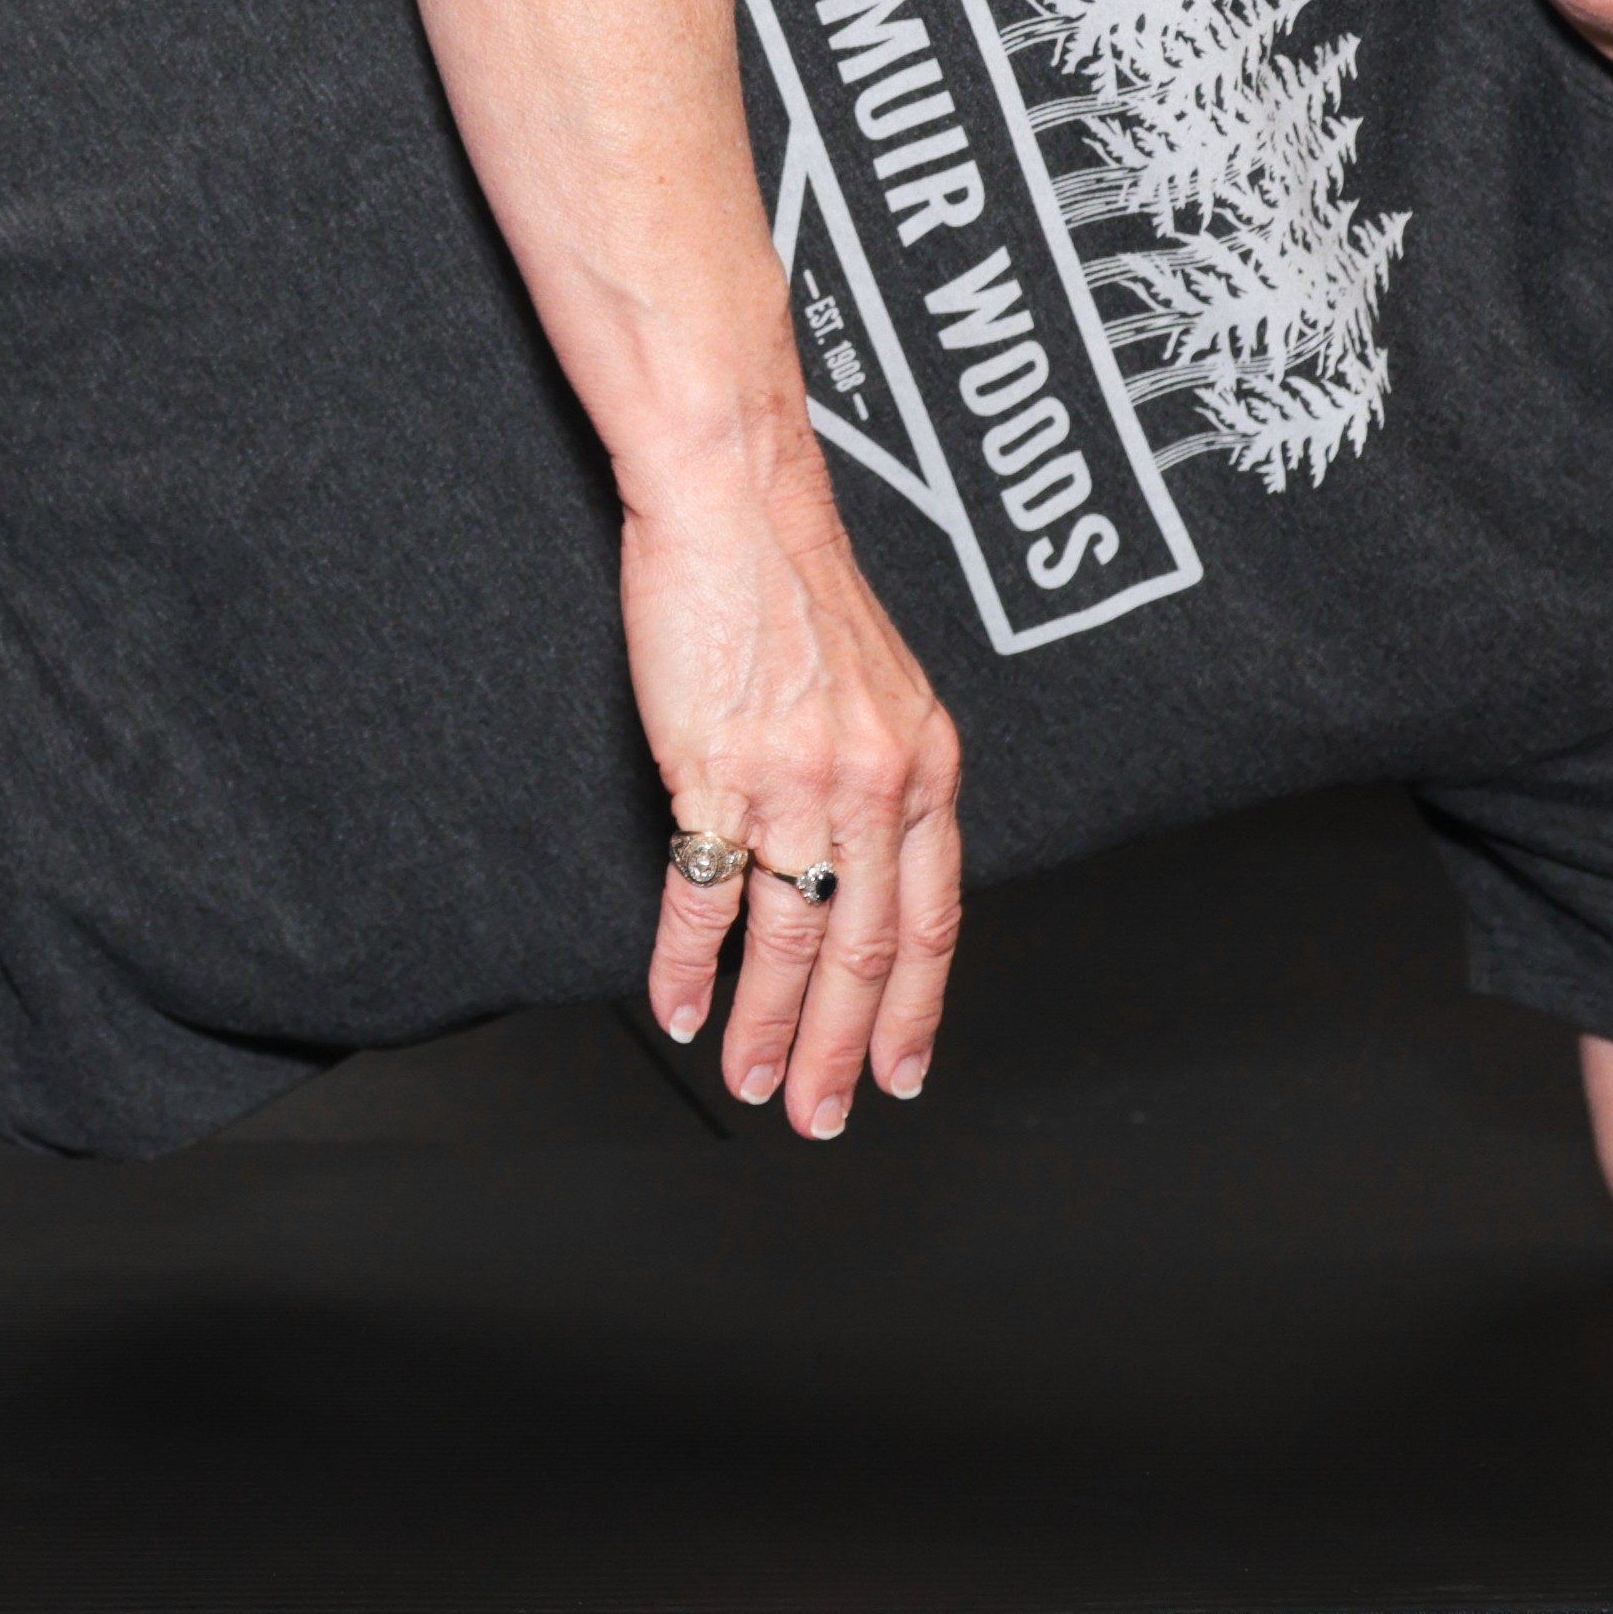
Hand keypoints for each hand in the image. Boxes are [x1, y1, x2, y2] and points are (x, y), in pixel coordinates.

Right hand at [624, 437, 966, 1136]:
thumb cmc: (791, 580)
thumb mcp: (876, 686)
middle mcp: (875, 784)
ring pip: (793, 939)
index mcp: (925, 767)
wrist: (735, 499)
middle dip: (845, 1050)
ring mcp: (798, 781)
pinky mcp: (716, 768)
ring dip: (770, 1027)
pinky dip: (688, 963)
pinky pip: (706, 894)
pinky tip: (677, 1005)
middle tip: (823, 1114)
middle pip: (868, 951)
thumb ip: (883, 775)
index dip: (917, 1010)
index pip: (934, 921)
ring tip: (753, 1082)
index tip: (902, 1073)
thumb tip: (867, 856)